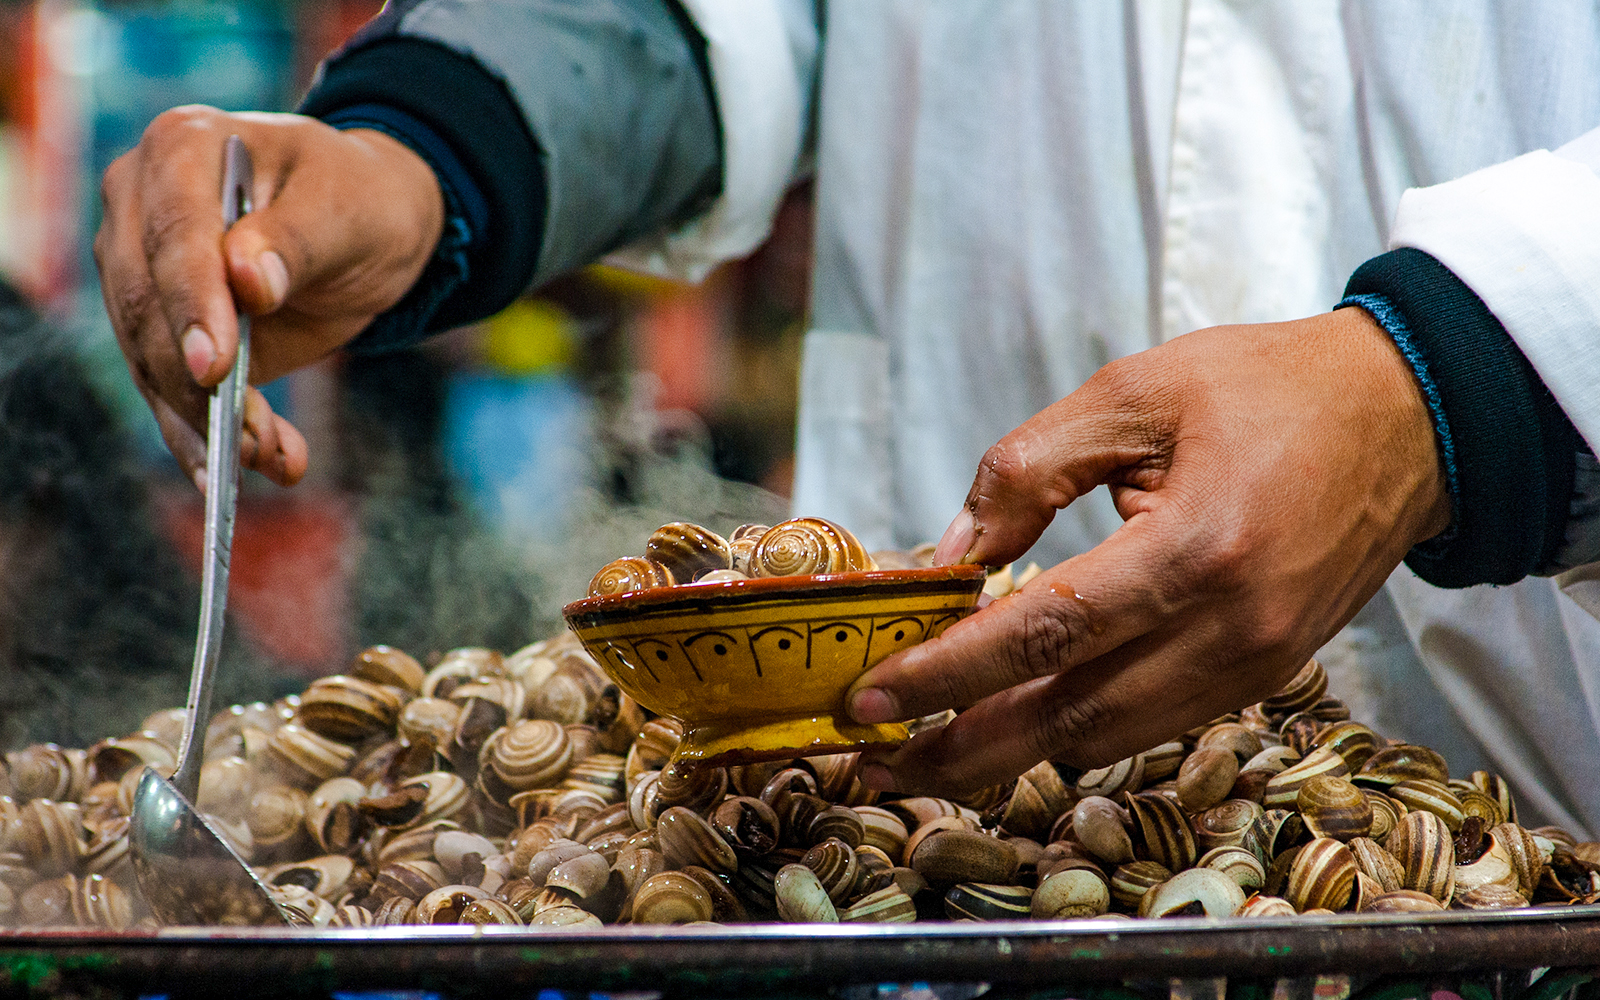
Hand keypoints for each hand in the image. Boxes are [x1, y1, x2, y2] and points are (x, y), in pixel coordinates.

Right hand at [95, 106, 444, 487]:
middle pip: (146, 303)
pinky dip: (203, 437)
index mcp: (182, 147)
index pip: (174, 234)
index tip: (216, 366)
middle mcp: (142, 204)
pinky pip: (170, 390)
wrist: (363, 223)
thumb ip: (294, 240)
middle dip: (196, 380)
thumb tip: (247, 280)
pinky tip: (240, 472)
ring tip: (266, 458)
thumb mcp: (346, 210)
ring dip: (205, 421)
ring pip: (152, 357)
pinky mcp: (163, 329)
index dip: (191, 303)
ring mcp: (142, 269)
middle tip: (247, 437)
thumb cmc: (355, 199)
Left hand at [846, 308, 1450, 794]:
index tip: (868, 699)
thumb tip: (946, 557)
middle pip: (1071, 719)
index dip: (947, 674)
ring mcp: (1257, 664)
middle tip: (872, 760)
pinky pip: (1154, 723)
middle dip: (961, 749)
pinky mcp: (1268, 674)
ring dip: (1012, 752)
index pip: (1045, 633)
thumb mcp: (1133, 393)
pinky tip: (1017, 720)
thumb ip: (1026, 470)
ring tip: (925, 750)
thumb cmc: (1266, 388)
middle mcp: (1231, 628)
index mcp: (1196, 546)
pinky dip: (1077, 730)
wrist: (1407, 416)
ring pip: (1111, 738)